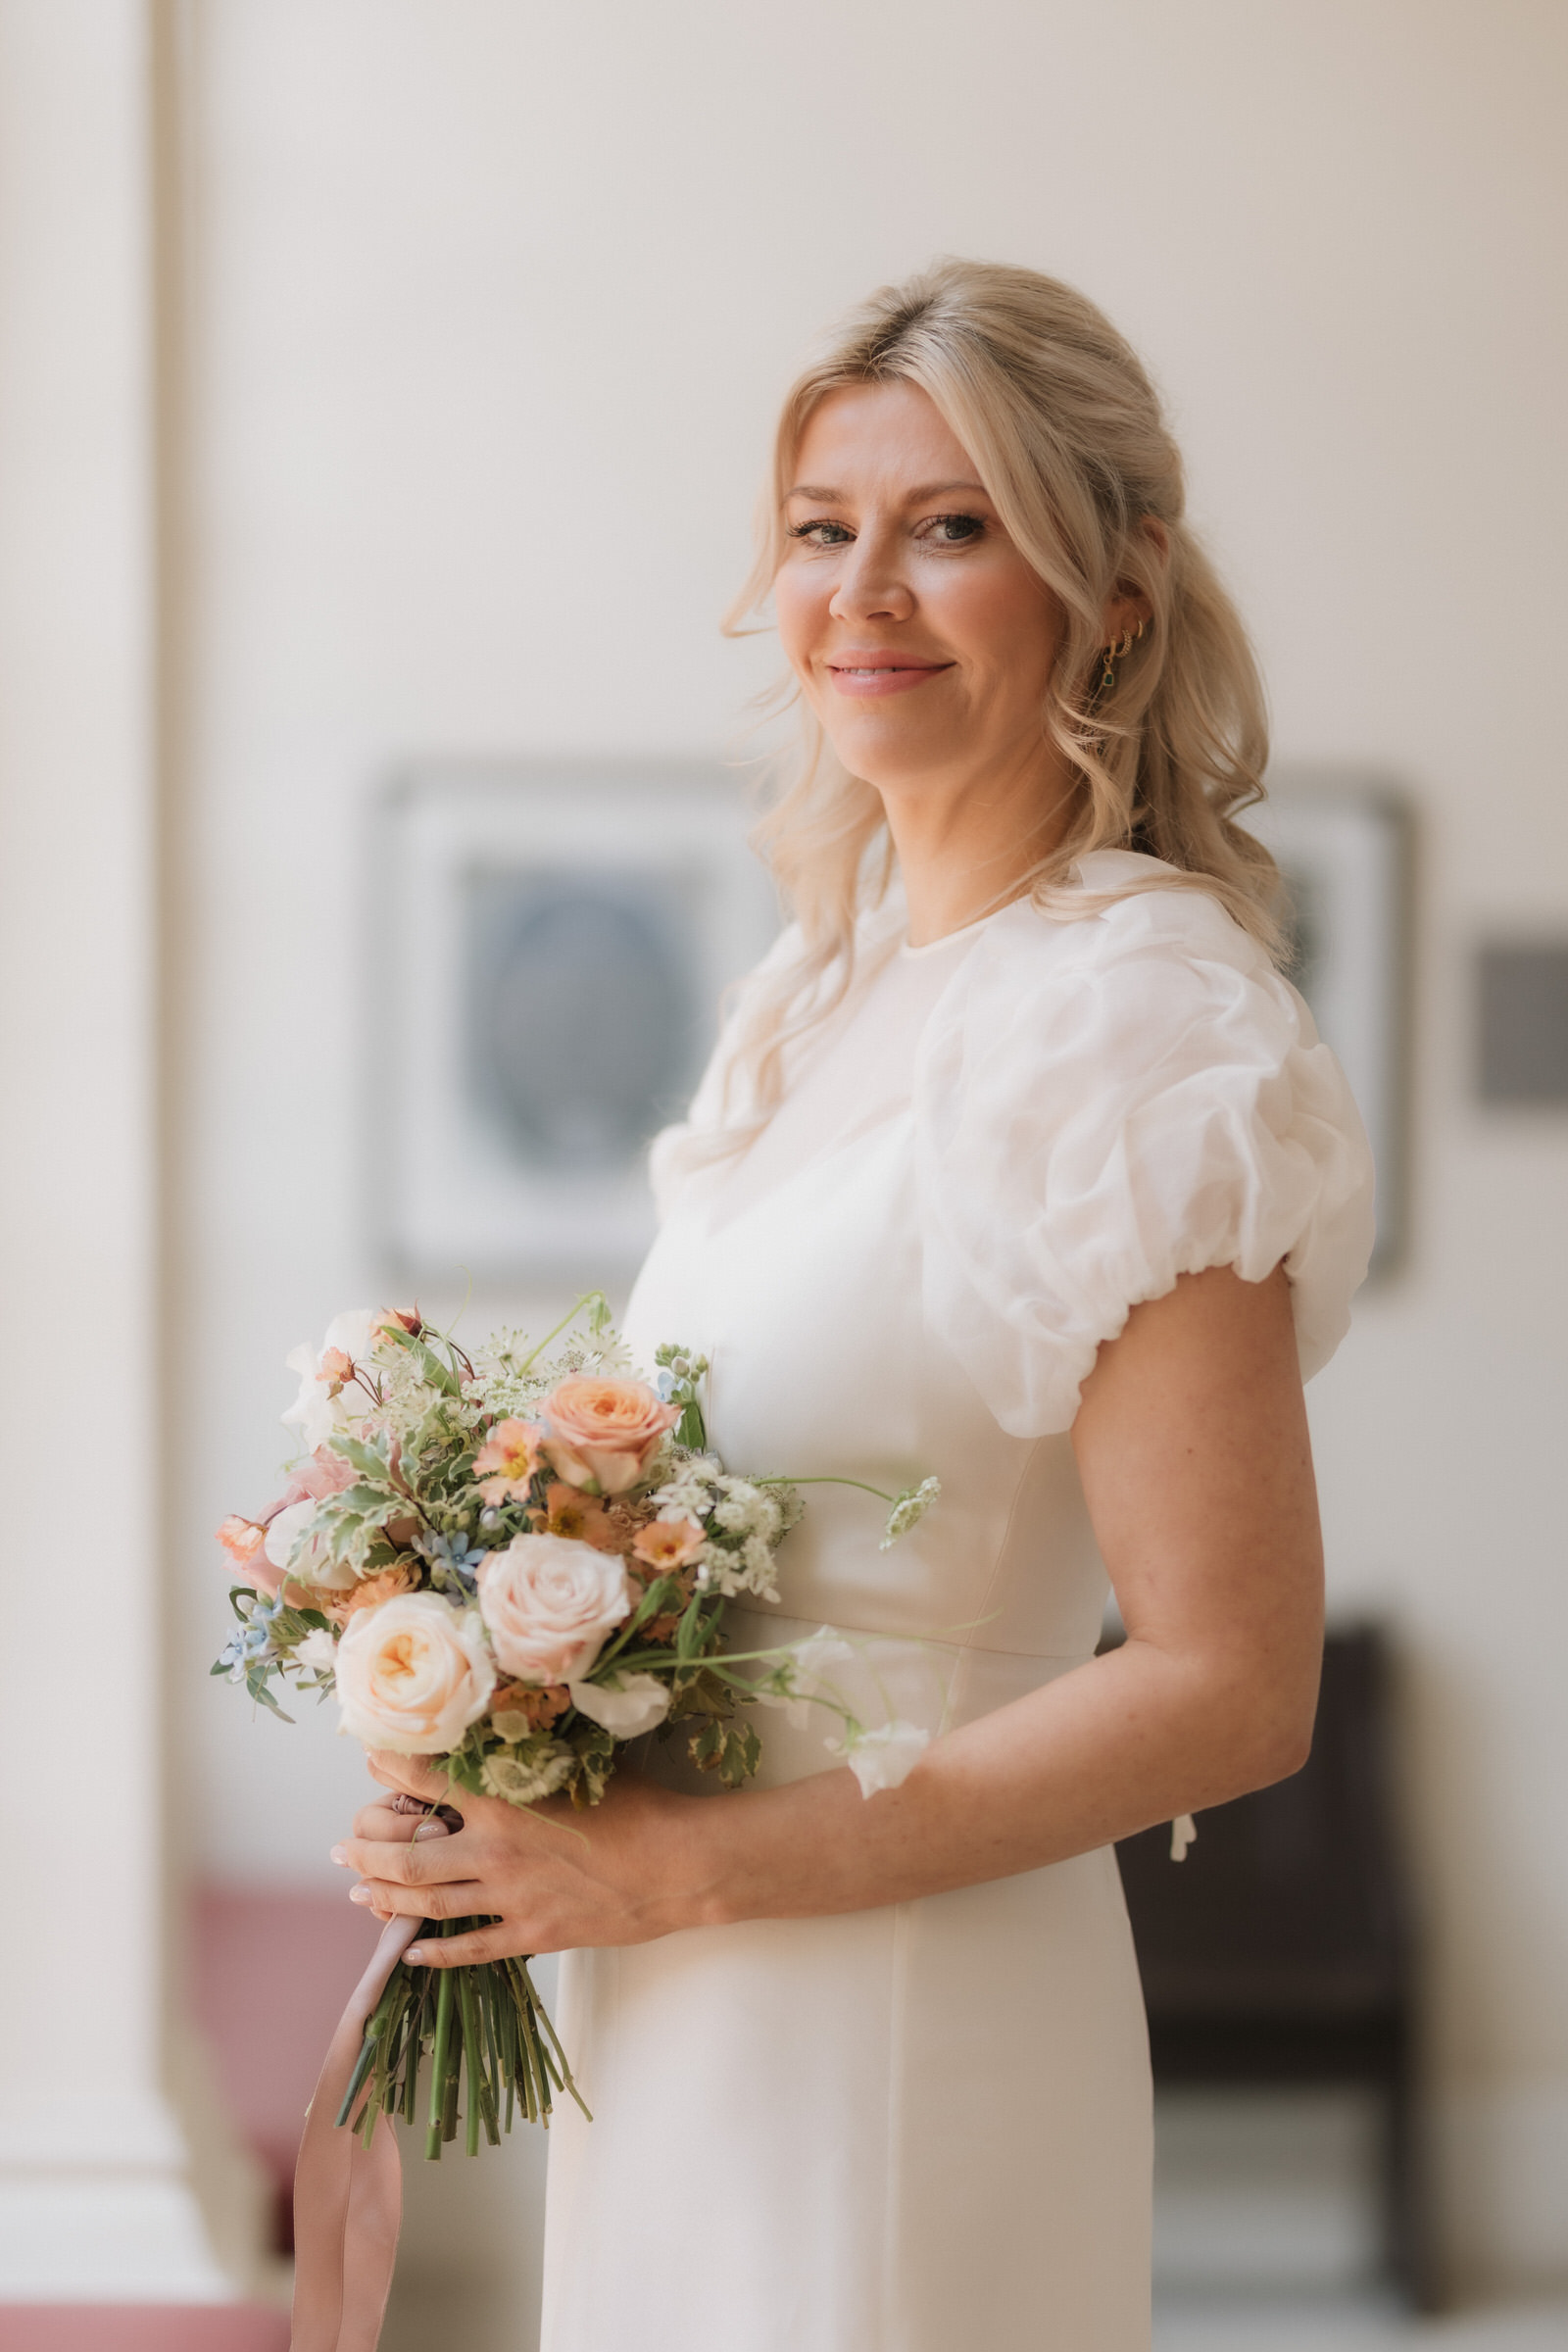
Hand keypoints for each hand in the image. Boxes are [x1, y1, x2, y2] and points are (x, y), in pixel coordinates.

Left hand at [331, 1750, 719, 1966]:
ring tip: (359, 1890)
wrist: (679, 1864)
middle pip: (406, 1855)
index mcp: (504, 1801)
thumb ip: (533, 1760)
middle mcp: (495, 1852)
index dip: (391, 1769)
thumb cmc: (640, 1805)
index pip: (428, 1782)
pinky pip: (470, 1949)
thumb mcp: (580, 1767)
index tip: (370, 1759)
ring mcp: (511, 1899)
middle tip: (342, 1846)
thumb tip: (505, 1739)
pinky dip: (436, 1953)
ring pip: (427, 1903)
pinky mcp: (533, 1936)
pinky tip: (411, 1953)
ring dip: (385, 1896)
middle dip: (365, 1849)